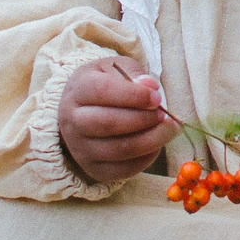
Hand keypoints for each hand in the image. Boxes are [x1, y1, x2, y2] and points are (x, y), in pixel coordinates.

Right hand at [58, 57, 174, 184]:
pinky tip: (156, 144)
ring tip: (168, 129)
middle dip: (143, 119)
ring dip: (150, 140)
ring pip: (119, 149)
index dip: (133, 95)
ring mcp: (80, 148)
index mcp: (77, 90)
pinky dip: (146, 159)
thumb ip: (133, 74)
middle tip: (163, 115)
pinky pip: (123, 170)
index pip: (102, 91)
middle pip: (109, 123)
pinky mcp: (93, 169)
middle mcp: (72, 122)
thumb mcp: (115, 69)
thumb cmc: (104, 85)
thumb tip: (150, 86)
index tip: (157, 97)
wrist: (81, 111)